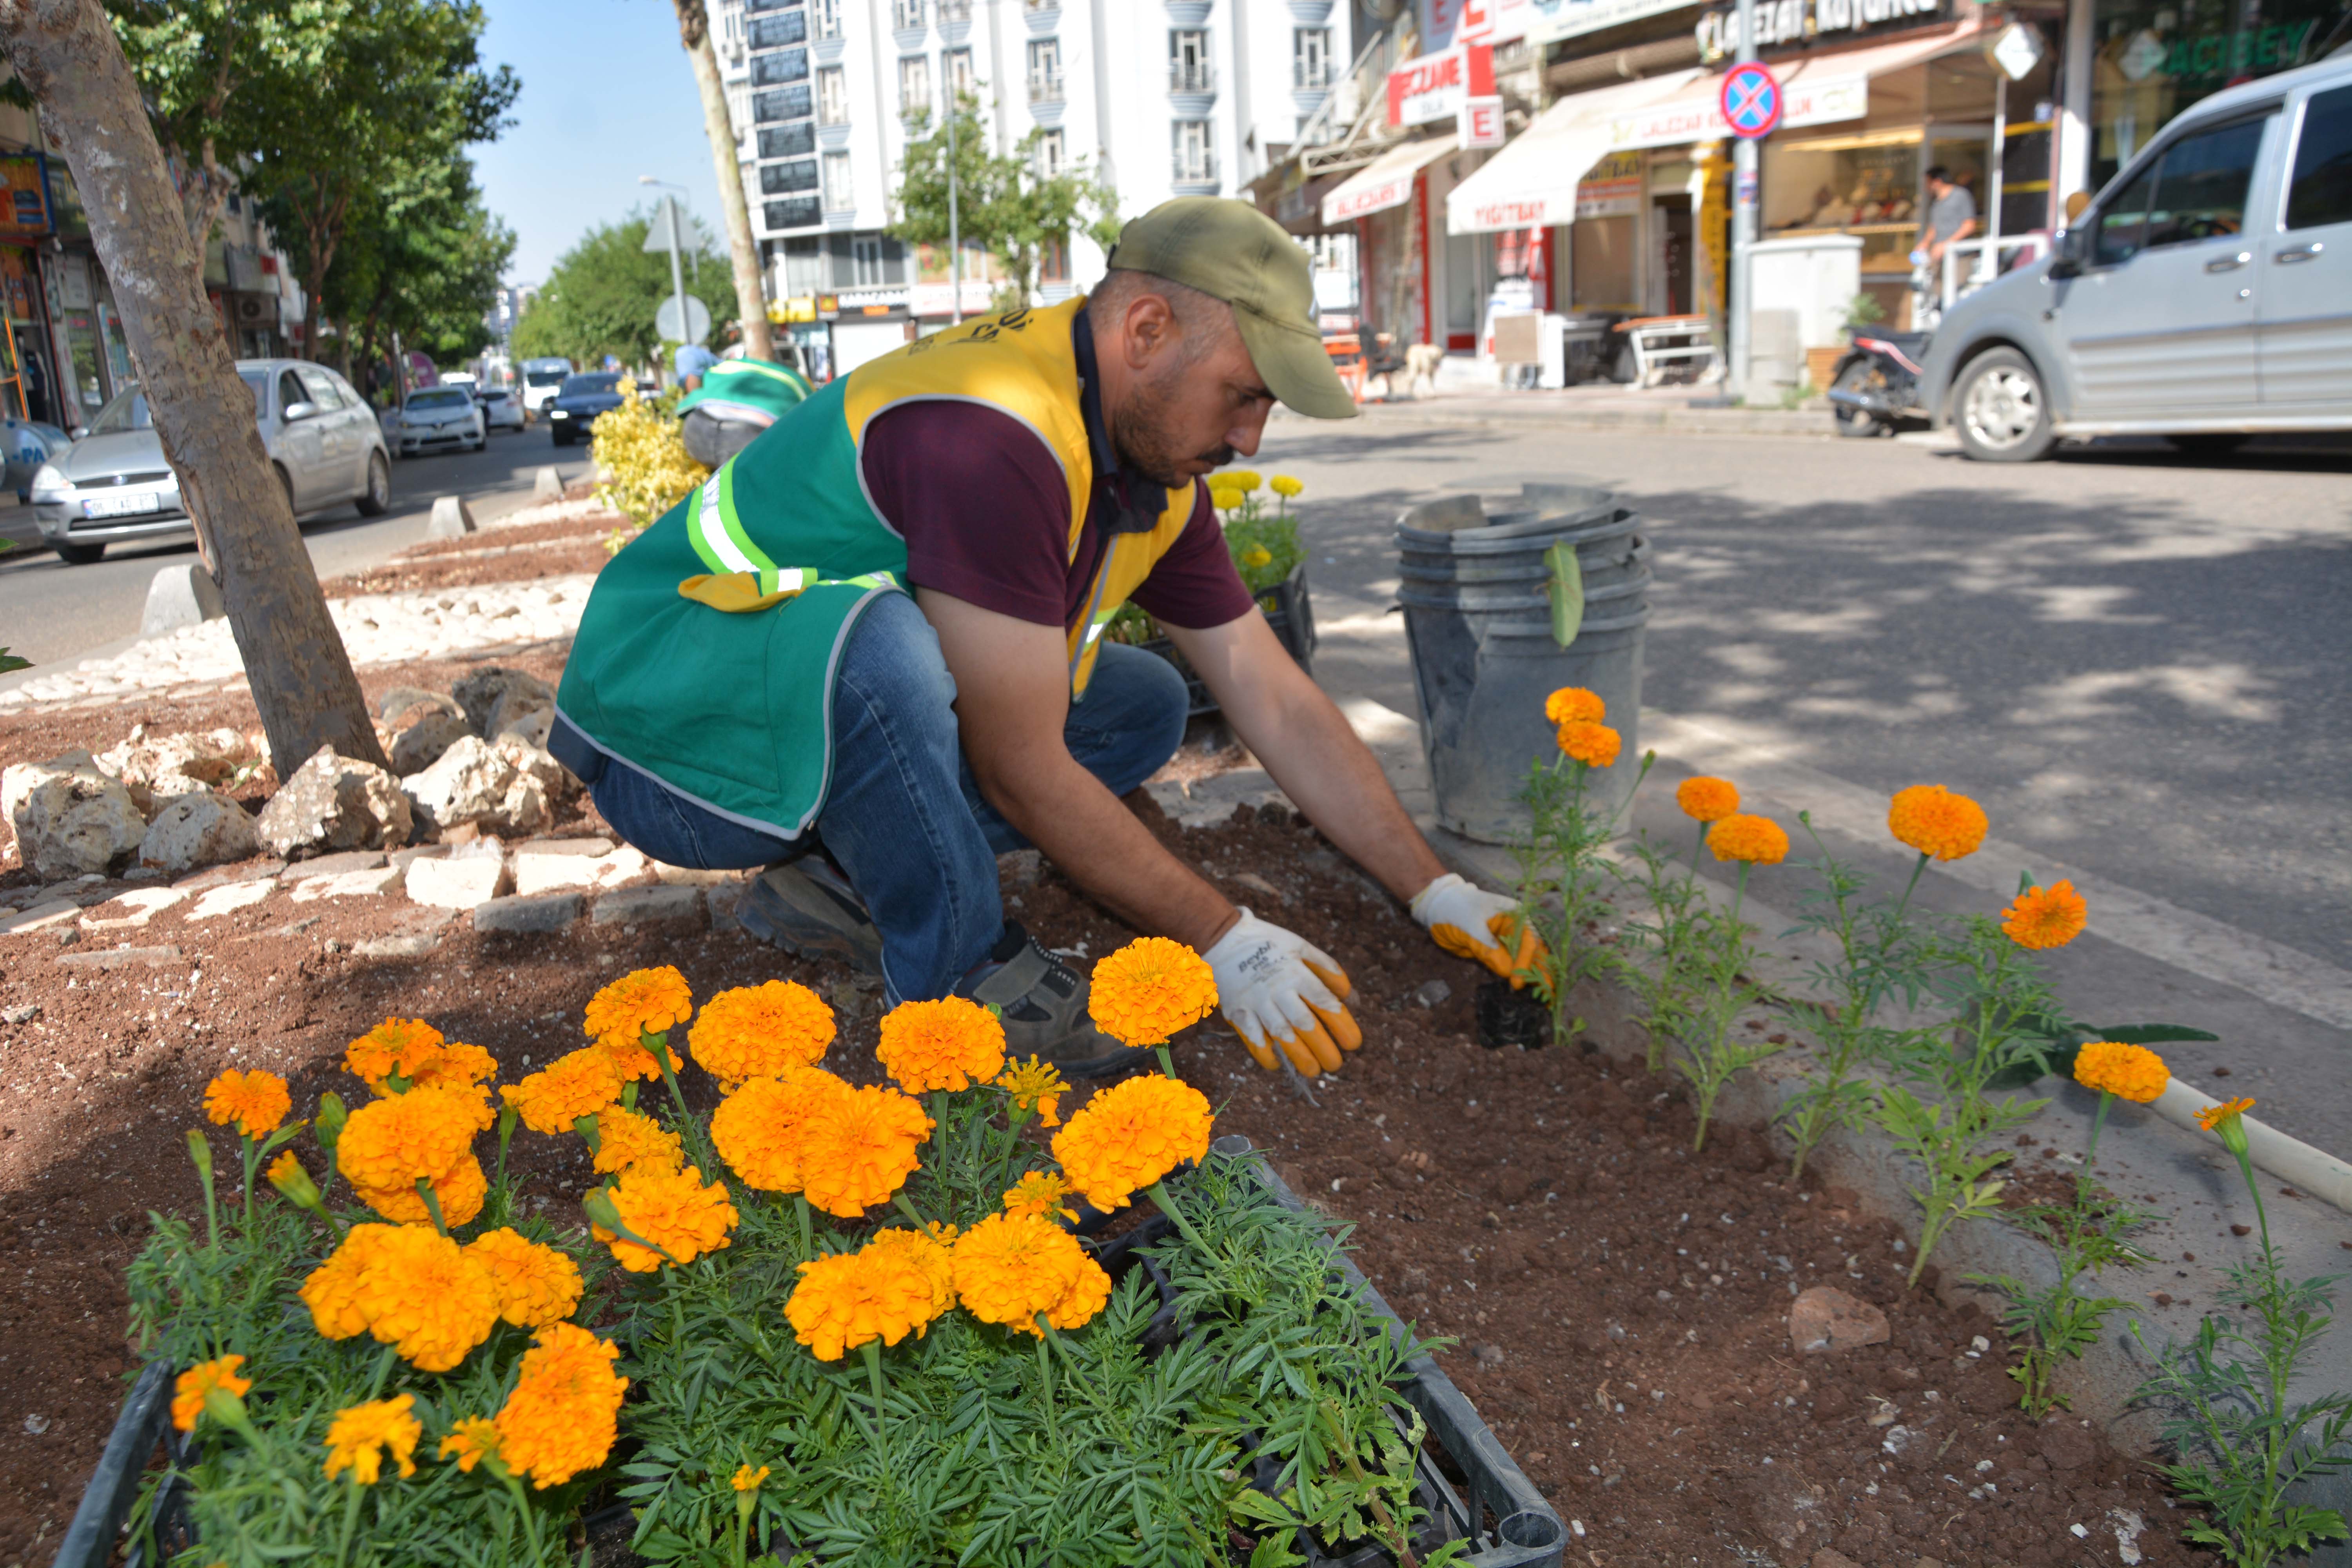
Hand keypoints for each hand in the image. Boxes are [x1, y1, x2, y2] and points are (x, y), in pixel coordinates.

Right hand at [1202, 909, 1361, 1076]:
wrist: (1224, 938)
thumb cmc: (1268, 943)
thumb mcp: (1300, 946)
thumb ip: (1325, 967)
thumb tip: (1346, 994)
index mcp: (1296, 972)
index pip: (1324, 1002)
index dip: (1341, 1024)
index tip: (1353, 1043)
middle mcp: (1277, 989)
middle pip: (1304, 1023)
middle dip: (1323, 1047)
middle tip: (1335, 1064)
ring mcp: (1256, 1002)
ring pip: (1280, 1034)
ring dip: (1299, 1056)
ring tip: (1313, 1071)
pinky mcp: (1237, 1011)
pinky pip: (1252, 1038)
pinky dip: (1265, 1053)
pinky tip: (1277, 1063)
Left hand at [1410, 873, 1543, 986]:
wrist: (1442, 908)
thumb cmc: (1456, 910)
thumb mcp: (1471, 927)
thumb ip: (1488, 948)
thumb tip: (1508, 971)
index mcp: (1514, 913)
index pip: (1528, 939)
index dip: (1526, 961)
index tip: (1519, 981)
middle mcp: (1517, 926)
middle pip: (1535, 950)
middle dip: (1540, 971)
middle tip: (1548, 993)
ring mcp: (1510, 939)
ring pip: (1528, 959)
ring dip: (1534, 976)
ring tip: (1545, 996)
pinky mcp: (1501, 950)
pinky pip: (1513, 964)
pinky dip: (1519, 975)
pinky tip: (1528, 988)